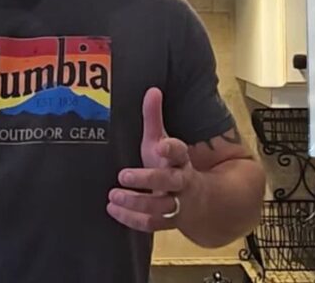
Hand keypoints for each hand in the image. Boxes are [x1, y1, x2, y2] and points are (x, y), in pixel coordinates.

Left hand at [107, 87, 198, 232]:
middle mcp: (182, 181)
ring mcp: (177, 203)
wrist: (201, 201)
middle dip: (148, 179)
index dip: (172, 148)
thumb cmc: (172, 165)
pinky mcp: (169, 221)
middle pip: (170, 181)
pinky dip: (133, 219)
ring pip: (161, 206)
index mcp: (181, 159)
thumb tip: (151, 90)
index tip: (160, 145)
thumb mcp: (162, 141)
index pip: (180, 151)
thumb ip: (154, 118)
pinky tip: (113, 210)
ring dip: (137, 202)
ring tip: (113, 196)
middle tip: (123, 175)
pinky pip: (152, 224)